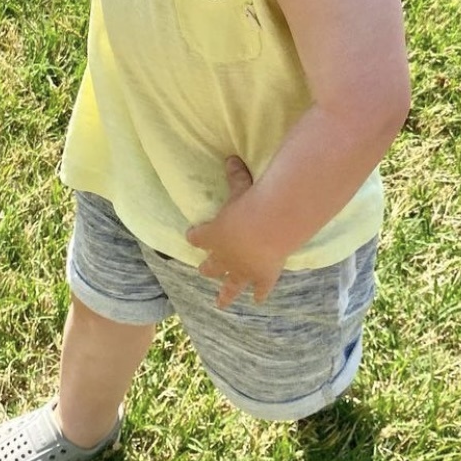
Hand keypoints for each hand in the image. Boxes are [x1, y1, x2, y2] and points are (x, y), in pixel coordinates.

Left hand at [186, 157, 286, 308]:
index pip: (198, 238)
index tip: (191, 236)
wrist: (268, 225)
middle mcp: (224, 257)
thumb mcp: (241, 186)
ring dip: (225, 294)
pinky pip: (260, 289)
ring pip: (230, 286)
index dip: (195, 236)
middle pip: (211, 266)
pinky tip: (257, 300)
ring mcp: (243, 270)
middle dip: (207, 268)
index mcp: (213, 235)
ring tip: (219, 303)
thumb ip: (235, 175)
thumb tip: (230, 158)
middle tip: (203, 270)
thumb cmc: (250, 203)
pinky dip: (259, 294)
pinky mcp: (263, 276)